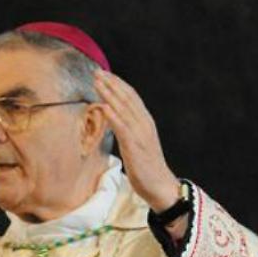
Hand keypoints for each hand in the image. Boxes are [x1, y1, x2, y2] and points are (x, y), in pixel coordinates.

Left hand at [94, 71, 181, 211]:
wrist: (160, 185)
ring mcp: (140, 134)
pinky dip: (113, 115)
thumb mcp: (136, 142)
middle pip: (127, 97)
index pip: (131, 96)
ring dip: (110, 93)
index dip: (117, 84)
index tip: (104, 74)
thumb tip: (113, 117)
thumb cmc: (146, 165)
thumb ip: (127, 128)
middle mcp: (144, 123)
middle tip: (97, 71)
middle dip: (111, 83)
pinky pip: (122, 127)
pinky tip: (103, 105)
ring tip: (97, 81)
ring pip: (124, 108)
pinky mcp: (135, 146)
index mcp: (145, 121)